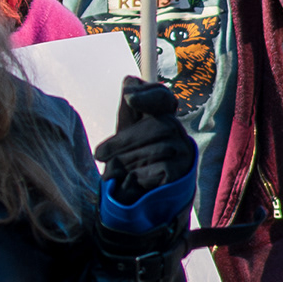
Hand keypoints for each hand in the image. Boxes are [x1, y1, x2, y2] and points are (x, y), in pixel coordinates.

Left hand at [96, 76, 196, 204]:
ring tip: (110, 171)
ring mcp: (183, 151)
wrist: (143, 195)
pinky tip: (129, 180)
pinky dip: (141, 175)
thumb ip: (127, 110)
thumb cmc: (132, 156)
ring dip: (128, 160)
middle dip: (124, 141)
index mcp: (162, 115)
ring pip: (158, 149)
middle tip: (99, 154)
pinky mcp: (183, 172)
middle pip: (157, 127)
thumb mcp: (126, 131)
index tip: (129, 99)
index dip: (150, 95)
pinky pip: (162, 169)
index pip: (163, 98)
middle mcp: (177, 130)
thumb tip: (129, 86)